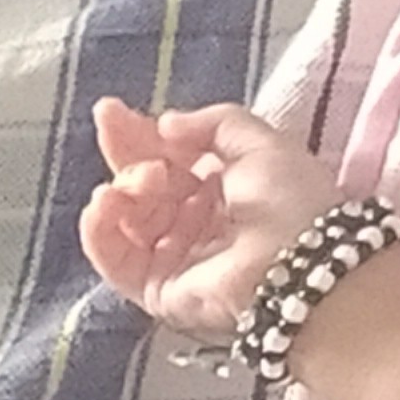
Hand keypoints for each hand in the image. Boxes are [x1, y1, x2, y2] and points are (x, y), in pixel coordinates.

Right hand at [79, 97, 341, 339]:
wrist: (298, 266)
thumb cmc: (291, 200)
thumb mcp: (261, 142)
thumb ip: (215, 123)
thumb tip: (165, 123)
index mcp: (228, 187)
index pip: (172, 157)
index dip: (142, 134)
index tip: (111, 110)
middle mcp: (200, 221)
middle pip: (144, 183)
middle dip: (125, 151)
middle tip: (111, 125)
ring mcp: (176, 256)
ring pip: (127, 216)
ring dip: (125, 187)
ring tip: (148, 179)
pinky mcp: (156, 289)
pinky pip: (114, 257)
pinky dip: (100, 228)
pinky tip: (106, 201)